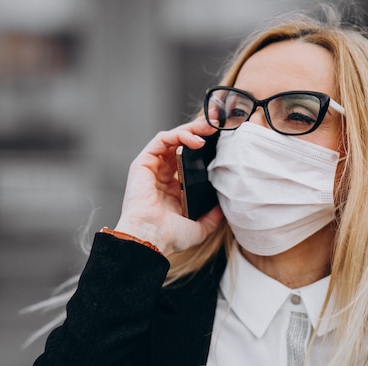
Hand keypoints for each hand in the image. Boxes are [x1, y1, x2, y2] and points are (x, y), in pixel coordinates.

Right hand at [114, 118, 223, 255]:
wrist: (151, 238)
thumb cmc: (169, 236)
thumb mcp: (199, 228)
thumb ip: (212, 217)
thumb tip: (224, 207)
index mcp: (173, 188)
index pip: (190, 160)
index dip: (205, 149)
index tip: (223, 142)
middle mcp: (162, 175)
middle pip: (182, 145)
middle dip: (200, 131)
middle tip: (217, 125)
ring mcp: (152, 167)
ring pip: (172, 138)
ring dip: (192, 129)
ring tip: (209, 128)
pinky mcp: (143, 162)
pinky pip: (161, 140)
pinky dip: (178, 134)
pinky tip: (195, 140)